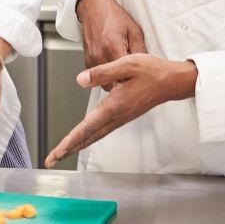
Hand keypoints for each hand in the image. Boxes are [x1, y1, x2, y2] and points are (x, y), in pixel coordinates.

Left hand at [43, 54, 195, 167]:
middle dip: (68, 149)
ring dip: (77, 144)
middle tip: (51, 160)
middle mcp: (116, 116)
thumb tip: (80, 80)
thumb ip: (102, 72)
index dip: (68, 142)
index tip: (56, 154)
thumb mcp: (126, 64)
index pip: (86, 128)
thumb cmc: (152, 72)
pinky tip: (85, 137)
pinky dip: (89, 137)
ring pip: (95, 136)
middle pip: (87, 138)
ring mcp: (121, 118)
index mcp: (113, 106)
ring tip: (63, 151)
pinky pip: (102, 131)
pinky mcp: (124, 115)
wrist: (172, 81)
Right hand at [77, 0, 146, 87]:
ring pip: (104, 82)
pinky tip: (114, 66)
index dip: (133, 80)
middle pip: (114, 83)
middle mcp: (100, 55)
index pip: (124, 75)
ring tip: (123, 71)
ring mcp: (92, 59)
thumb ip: (140, 50)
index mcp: (113, 47)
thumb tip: (147, 64)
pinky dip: (106, 75)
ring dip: (114, 80)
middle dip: (123, 83)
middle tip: (132, 77)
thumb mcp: (134, 30)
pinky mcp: (87, 60)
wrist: (95, 8)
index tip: (139, 80)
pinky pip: (98, 76)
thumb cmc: (113, 16)